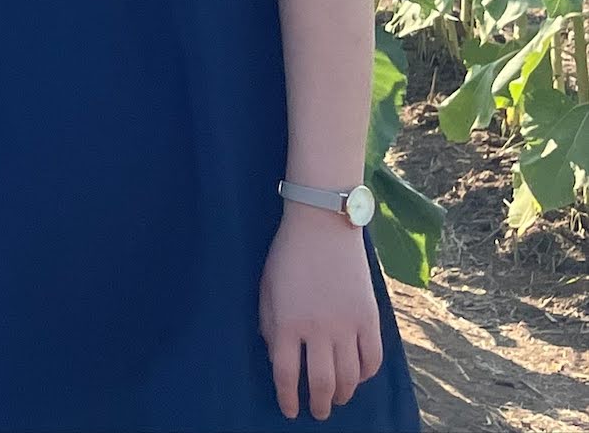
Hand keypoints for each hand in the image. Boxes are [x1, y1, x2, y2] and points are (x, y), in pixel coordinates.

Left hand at [260, 207, 381, 420]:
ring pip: (350, 377)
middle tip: (318, 412)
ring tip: (338, 399)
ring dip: (344, 395)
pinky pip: (373, 359)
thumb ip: (270, 325)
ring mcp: (346, 325)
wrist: (322, 227)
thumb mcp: (266, 289)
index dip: (288, 398)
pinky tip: (359, 377)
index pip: (286, 375)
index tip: (290, 410)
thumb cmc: (287, 256)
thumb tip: (276, 357)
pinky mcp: (369, 318)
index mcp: (286, 323)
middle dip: (319, 404)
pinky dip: (367, 375)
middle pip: (322, 383)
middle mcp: (318, 330)